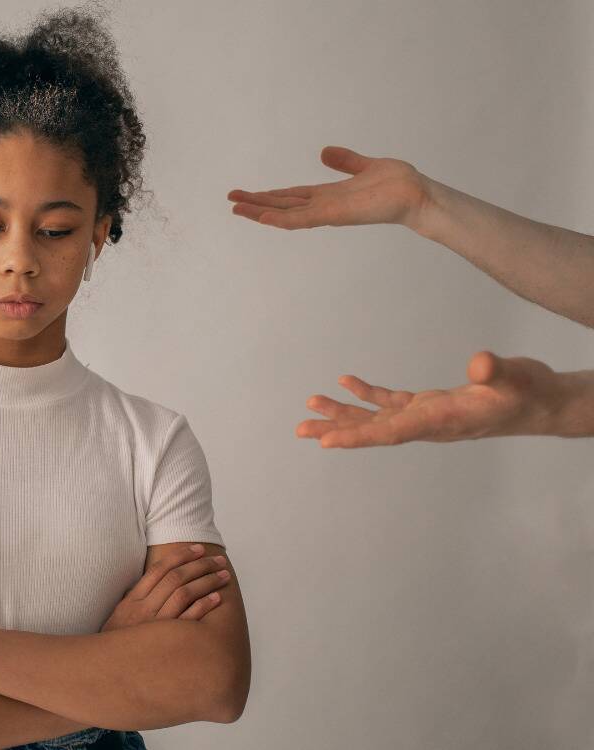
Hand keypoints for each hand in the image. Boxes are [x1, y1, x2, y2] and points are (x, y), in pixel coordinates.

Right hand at [100, 544, 230, 632]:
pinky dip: (203, 606)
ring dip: (206, 582)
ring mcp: (155, 626)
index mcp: (133, 600)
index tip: (198, 549)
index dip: (180, 556)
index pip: (159, 569)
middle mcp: (143, 609)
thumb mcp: (120, 618)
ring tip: (223, 575)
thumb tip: (154, 583)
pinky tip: (217, 598)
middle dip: (199, 565)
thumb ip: (136, 600)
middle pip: (175, 578)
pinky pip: (188, 620)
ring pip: (183, 594)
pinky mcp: (166, 643)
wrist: (109, 673)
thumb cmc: (118, 645)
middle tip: (218, 560)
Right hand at [227, 146, 430, 231]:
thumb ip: (345, 161)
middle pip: (282, 205)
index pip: (291, 196)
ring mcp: (327, 212)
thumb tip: (324, 152)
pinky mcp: (335, 215)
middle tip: (231, 201)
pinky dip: (282, 219)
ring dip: (260, 212)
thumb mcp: (365, 166)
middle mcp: (324, 206)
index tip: (248, 194)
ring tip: (236, 209)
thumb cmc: (398, 185)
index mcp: (328, 195)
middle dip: (256, 203)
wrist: (418, 195)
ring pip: (286, 214)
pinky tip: (263, 216)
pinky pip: (303, 219)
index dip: (268, 195)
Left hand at [298, 351, 560, 447]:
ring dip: (343, 412)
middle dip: (336, 429)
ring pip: (377, 418)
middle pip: (373, 430)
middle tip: (300, 429)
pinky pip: (390, 402)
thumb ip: (496, 372)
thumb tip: (479, 365)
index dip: (358, 437)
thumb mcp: (516, 378)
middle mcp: (427, 423)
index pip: (391, 433)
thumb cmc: (530, 392)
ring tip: (311, 404)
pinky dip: (367, 394)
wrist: (542, 404)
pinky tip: (345, 382)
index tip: (326, 443)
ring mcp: (426, 415)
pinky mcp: (430, 404)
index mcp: (441, 420)